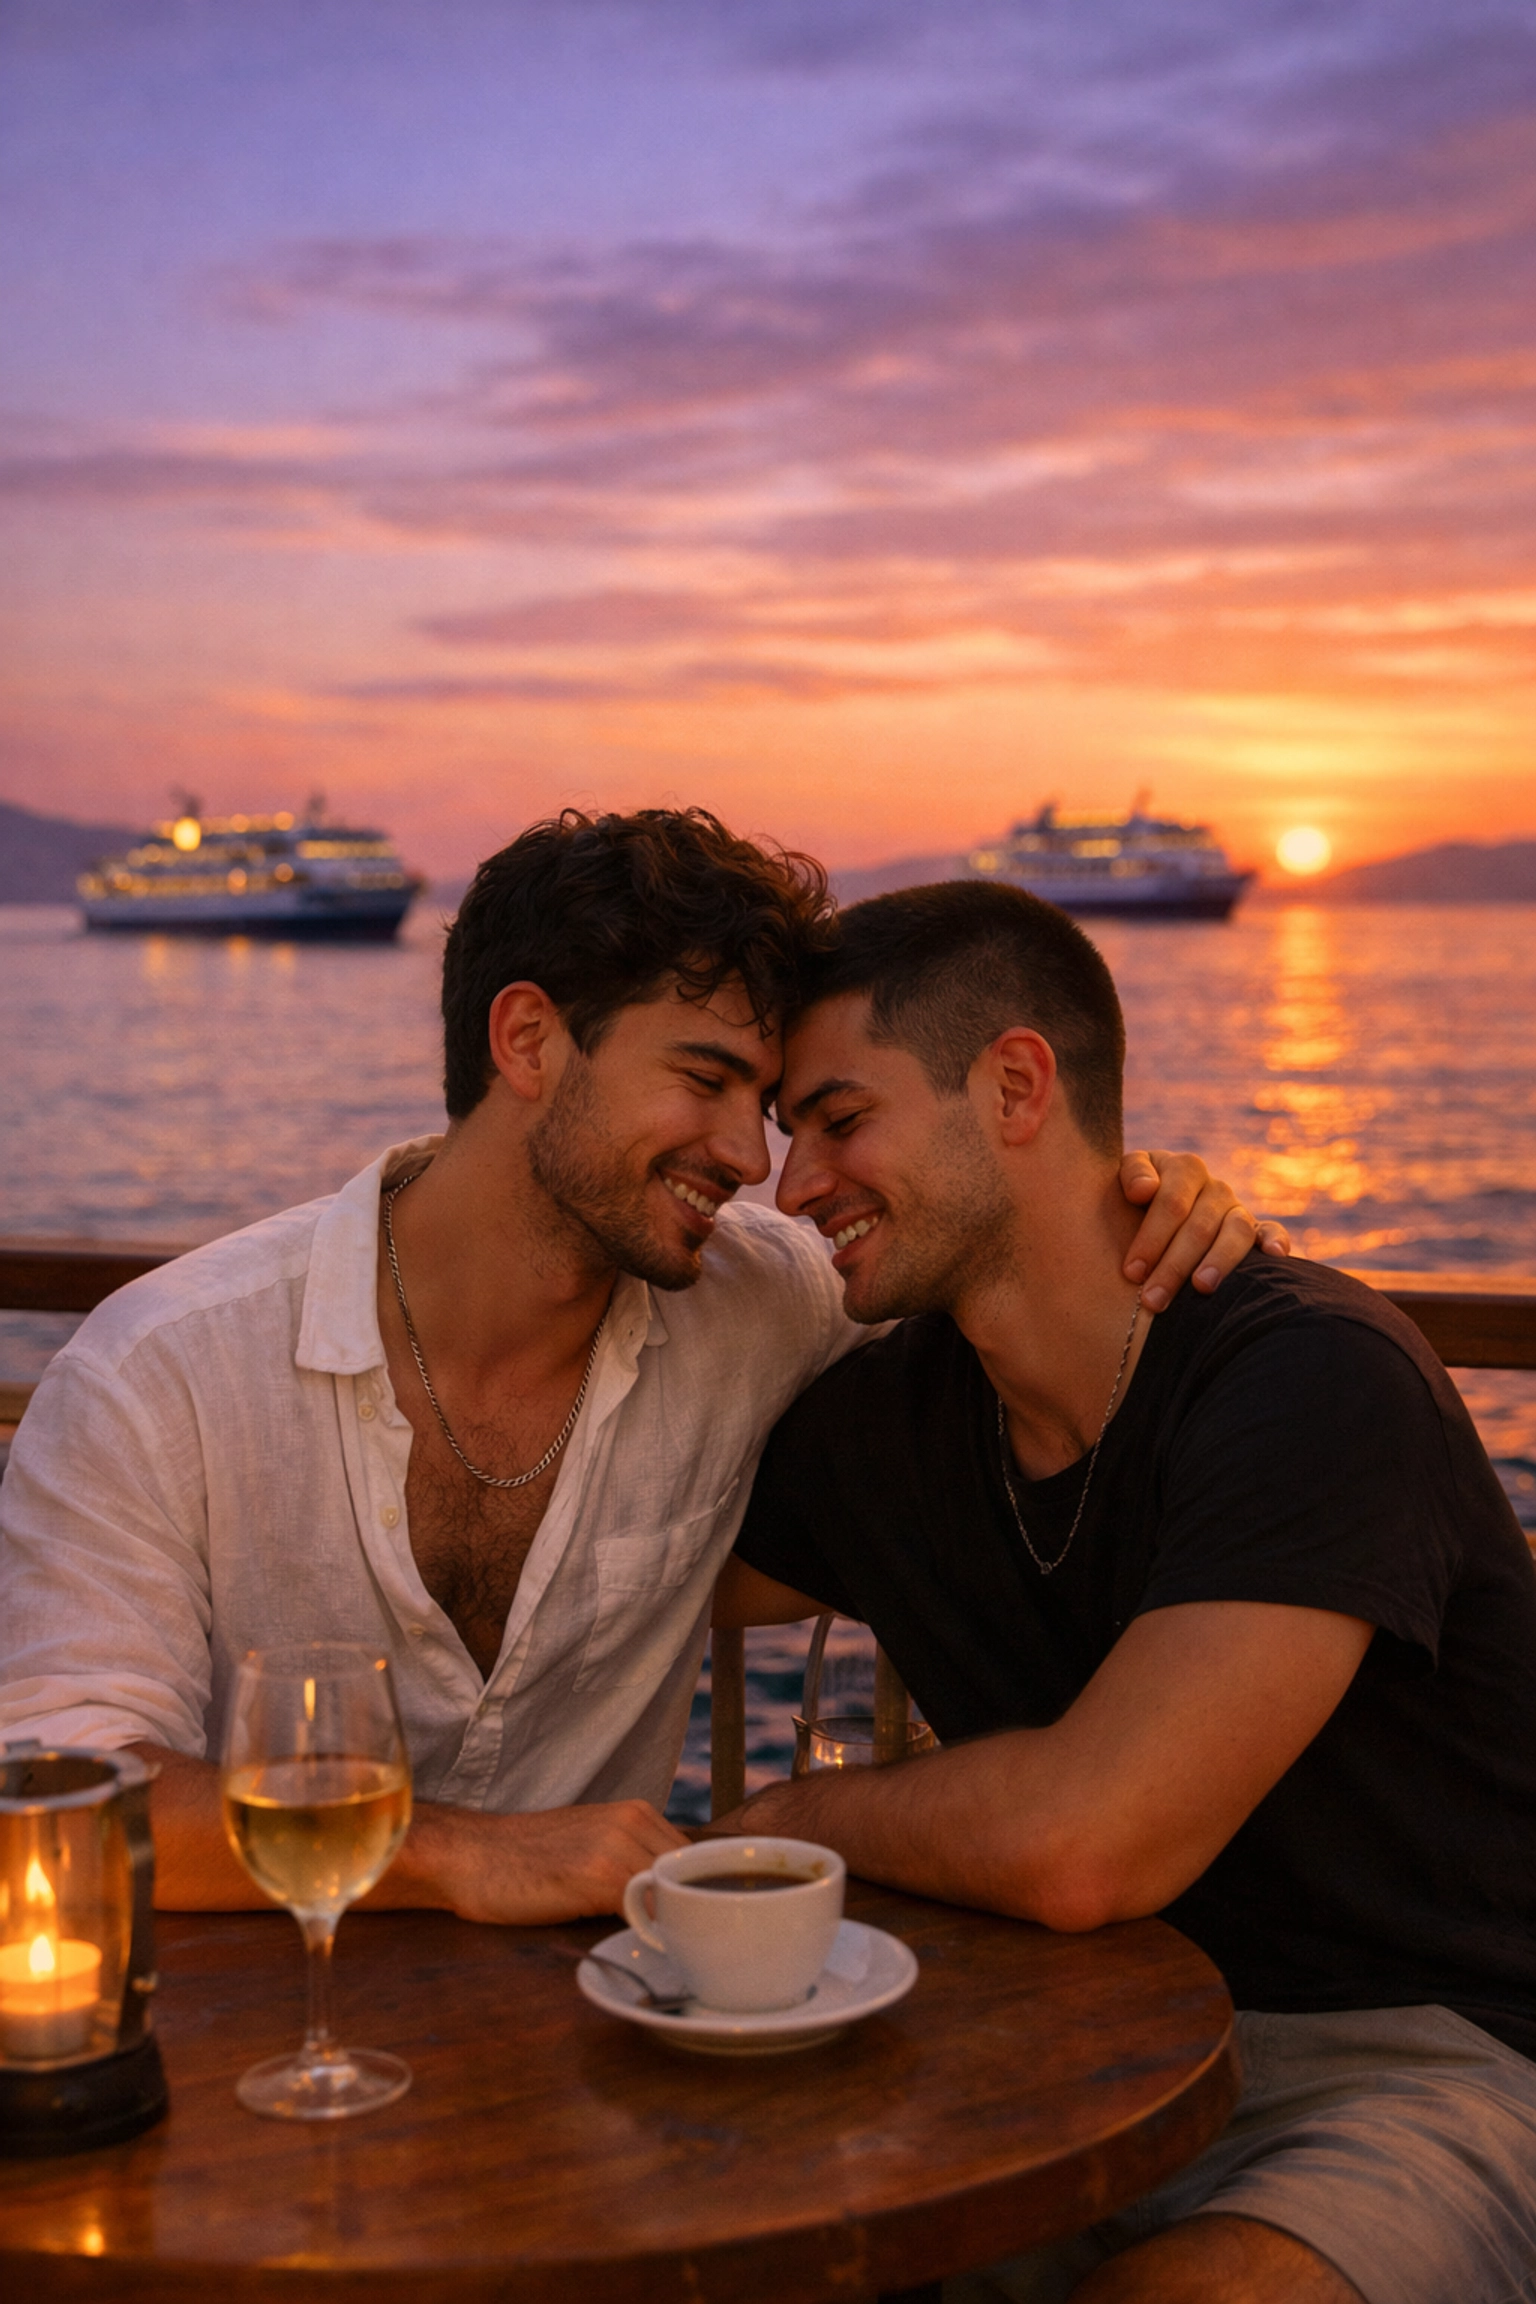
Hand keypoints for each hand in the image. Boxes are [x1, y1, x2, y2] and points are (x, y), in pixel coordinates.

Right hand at [422, 1798, 687, 1926]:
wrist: (470, 1855)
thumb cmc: (525, 1859)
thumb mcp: (590, 1845)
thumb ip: (632, 1862)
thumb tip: (676, 1902)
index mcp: (636, 1813)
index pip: (696, 1859)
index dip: (701, 1895)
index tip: (705, 1925)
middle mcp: (633, 1821)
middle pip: (692, 1876)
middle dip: (696, 1911)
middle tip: (695, 1948)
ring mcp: (617, 1845)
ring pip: (674, 1892)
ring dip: (677, 1926)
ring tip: (673, 1954)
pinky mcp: (596, 1874)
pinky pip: (645, 1909)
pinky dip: (652, 1933)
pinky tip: (645, 1951)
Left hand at [1118, 1151, 1290, 1310]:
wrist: (1149, 1208)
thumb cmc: (1132, 1200)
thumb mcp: (1123, 1180)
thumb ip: (1132, 1175)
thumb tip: (1145, 1190)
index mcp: (1184, 1169)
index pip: (1171, 1203)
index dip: (1151, 1238)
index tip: (1132, 1273)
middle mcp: (1215, 1188)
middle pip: (1200, 1226)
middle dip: (1174, 1265)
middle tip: (1153, 1300)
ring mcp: (1237, 1209)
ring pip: (1237, 1231)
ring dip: (1219, 1261)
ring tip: (1201, 1288)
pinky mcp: (1256, 1230)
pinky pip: (1272, 1231)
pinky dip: (1276, 1241)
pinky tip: (1274, 1257)